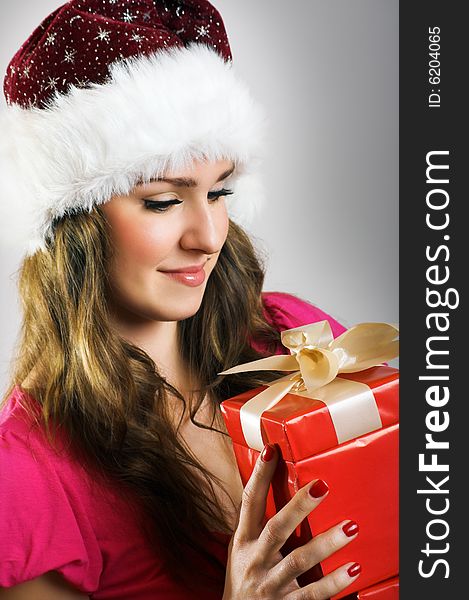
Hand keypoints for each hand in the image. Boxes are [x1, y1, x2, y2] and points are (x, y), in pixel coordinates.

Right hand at [222, 443, 360, 598]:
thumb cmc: (243, 578)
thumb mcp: (241, 549)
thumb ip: (257, 523)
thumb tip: (272, 482)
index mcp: (243, 541)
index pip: (249, 502)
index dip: (259, 477)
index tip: (271, 450)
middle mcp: (254, 560)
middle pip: (277, 529)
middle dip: (299, 507)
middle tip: (322, 486)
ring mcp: (270, 584)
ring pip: (299, 561)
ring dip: (326, 543)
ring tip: (351, 526)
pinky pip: (312, 594)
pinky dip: (334, 583)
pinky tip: (354, 569)